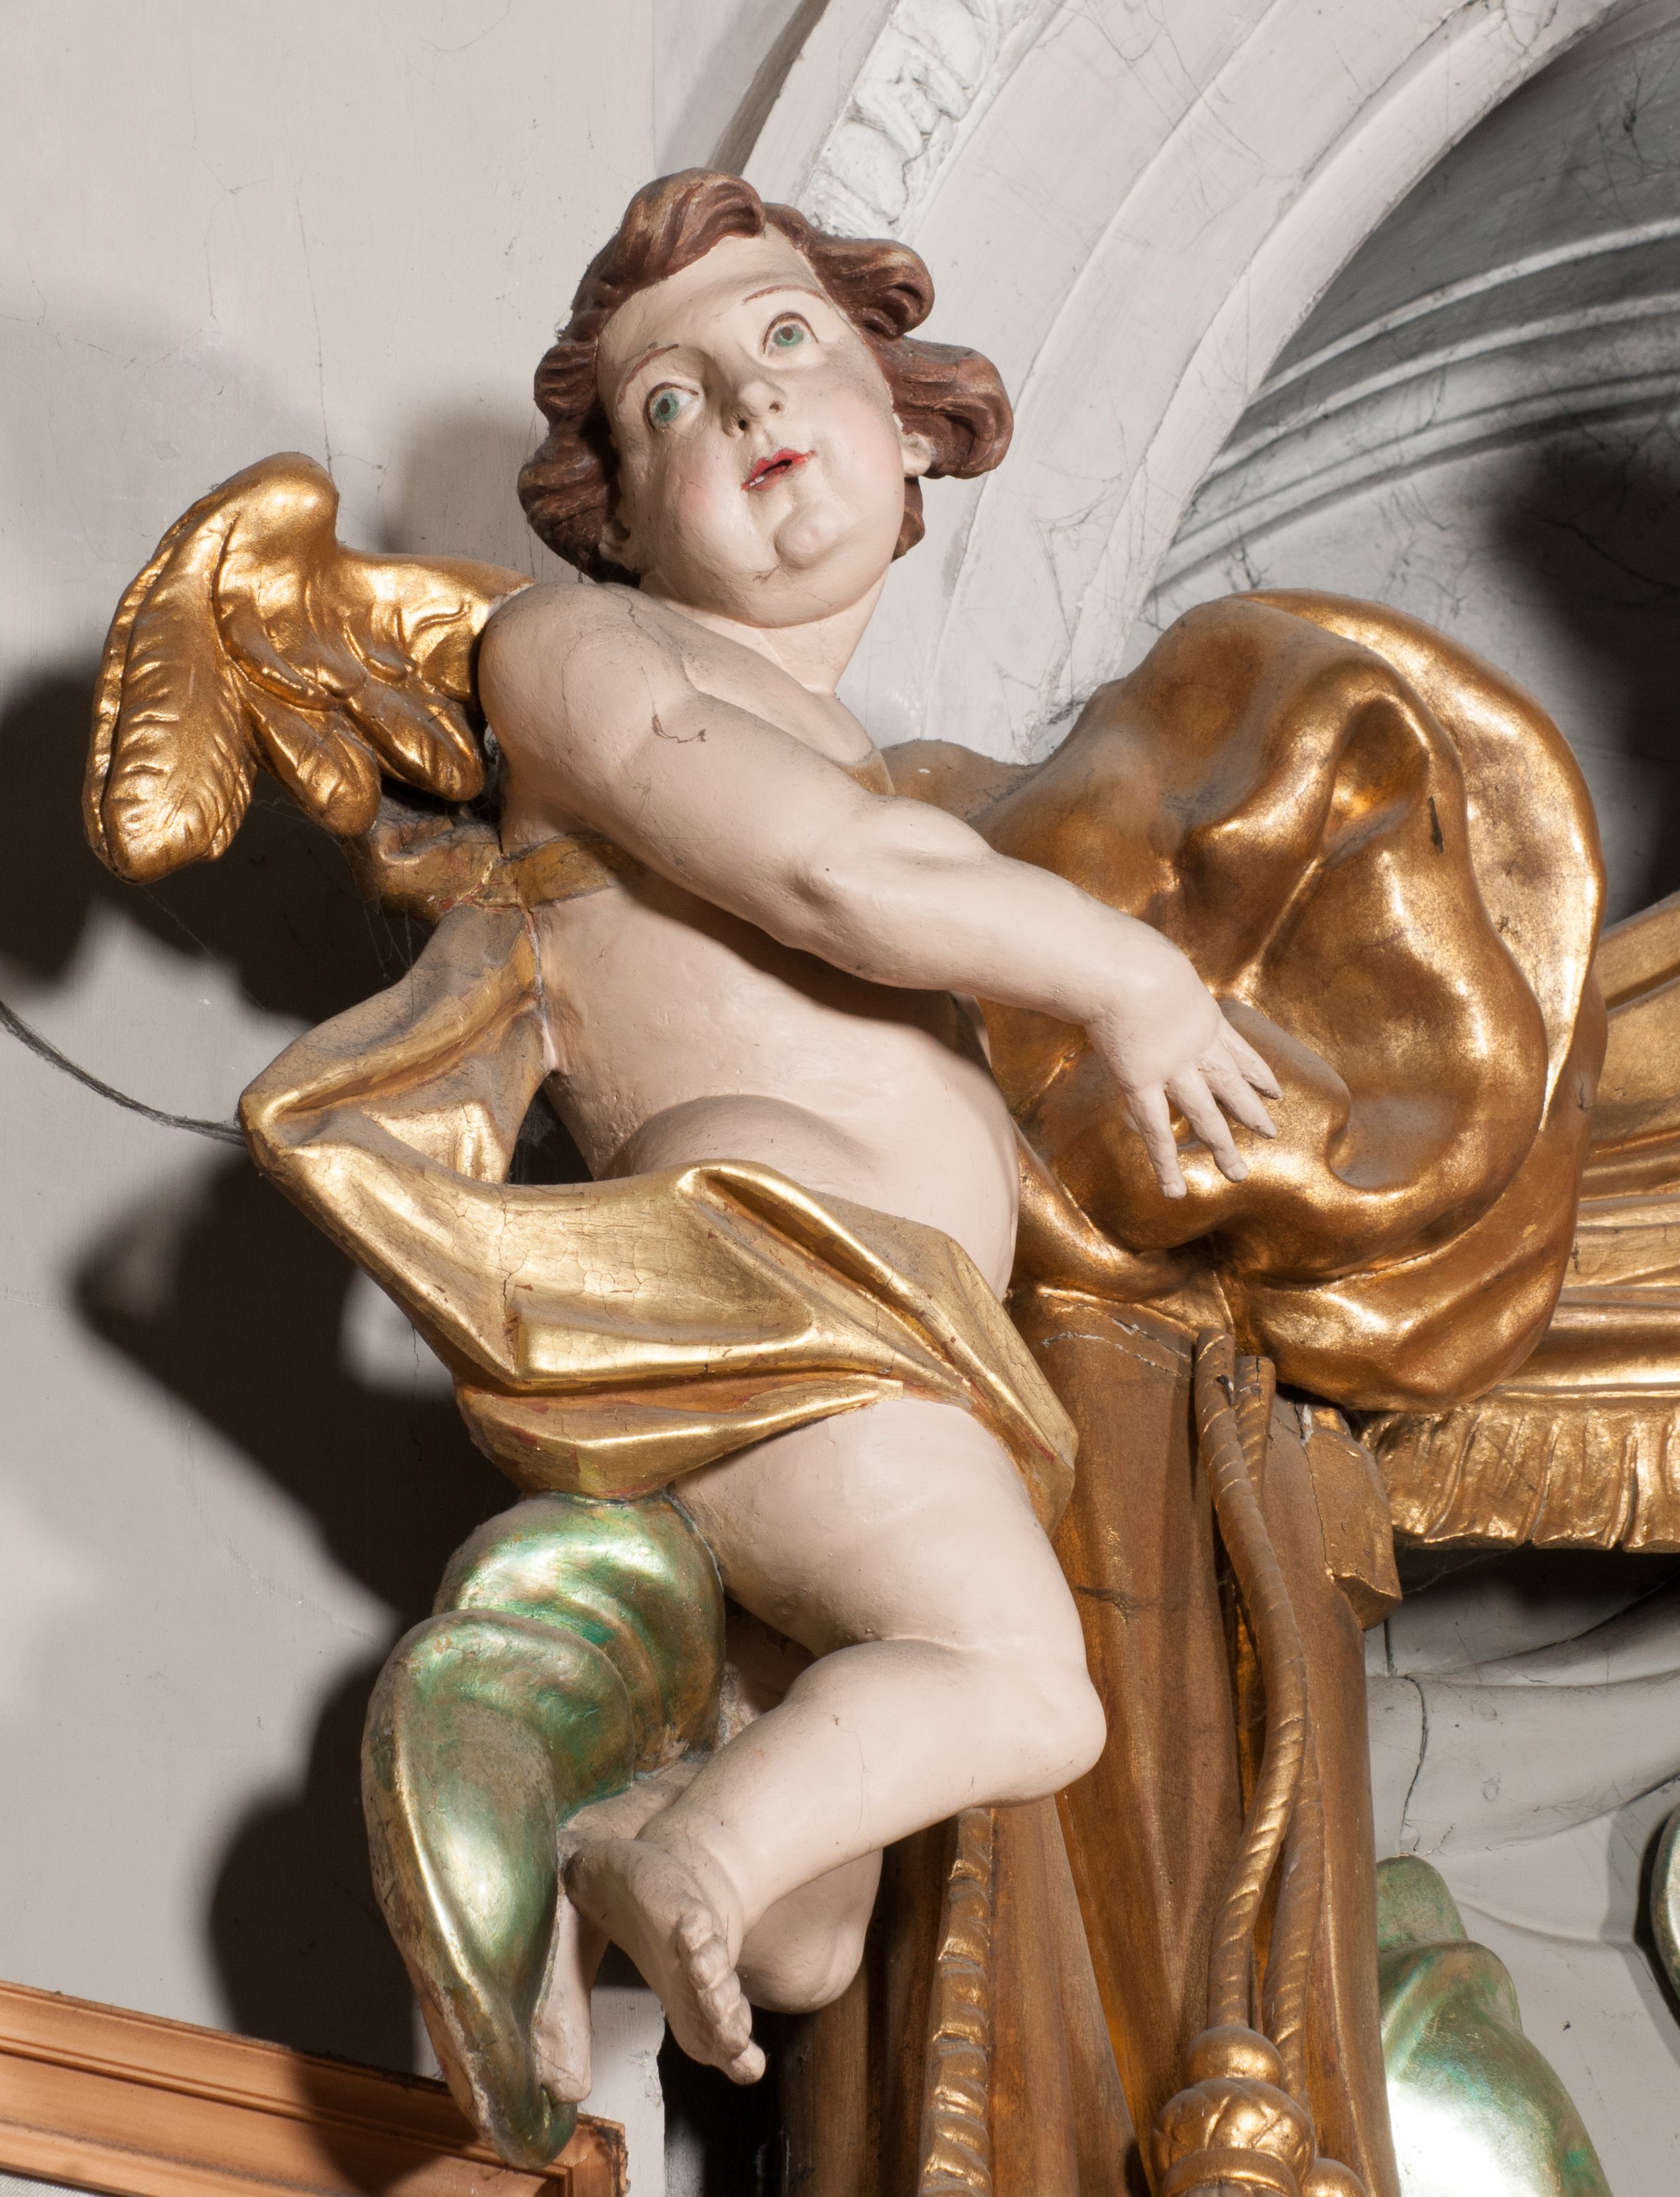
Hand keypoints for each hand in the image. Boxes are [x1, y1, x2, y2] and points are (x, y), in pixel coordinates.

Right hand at [1084, 919, 1280, 1198]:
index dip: (1256, 1071)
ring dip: (1222, 1145)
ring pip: (1205, 1116)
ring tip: (1238, 1173)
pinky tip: (1175, 1189)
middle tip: (1270, 1133)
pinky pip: (1156, 1132)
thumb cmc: (1129, 953)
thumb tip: (1130, 956)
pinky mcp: (1144, 1085)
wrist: (1128, 969)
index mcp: (1204, 1016)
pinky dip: (1166, 1164)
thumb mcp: (1154, 959)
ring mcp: (1175, 1071)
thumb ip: (1150, 969)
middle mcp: (1198, 1049)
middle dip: (1251, 1112)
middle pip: (1230, 1086)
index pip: (1237, 1050)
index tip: (1273, 1088)